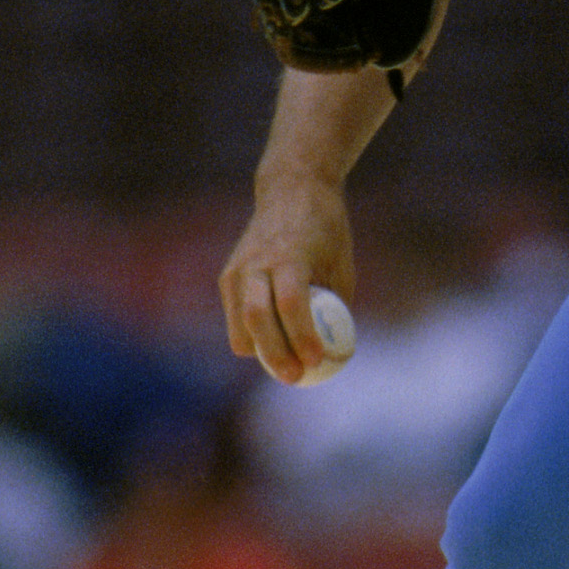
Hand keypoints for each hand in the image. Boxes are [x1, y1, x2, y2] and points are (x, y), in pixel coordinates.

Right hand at [220, 172, 355, 383]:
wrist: (290, 191)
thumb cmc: (326, 232)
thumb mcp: (341, 264)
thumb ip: (334, 305)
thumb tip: (337, 350)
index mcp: (290, 255)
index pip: (291, 301)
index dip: (302, 335)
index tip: (317, 360)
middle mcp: (257, 262)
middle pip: (257, 317)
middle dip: (275, 354)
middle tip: (296, 378)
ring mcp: (238, 269)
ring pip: (241, 323)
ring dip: (261, 351)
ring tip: (288, 366)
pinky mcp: (227, 277)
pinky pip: (236, 318)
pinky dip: (252, 337)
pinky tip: (274, 345)